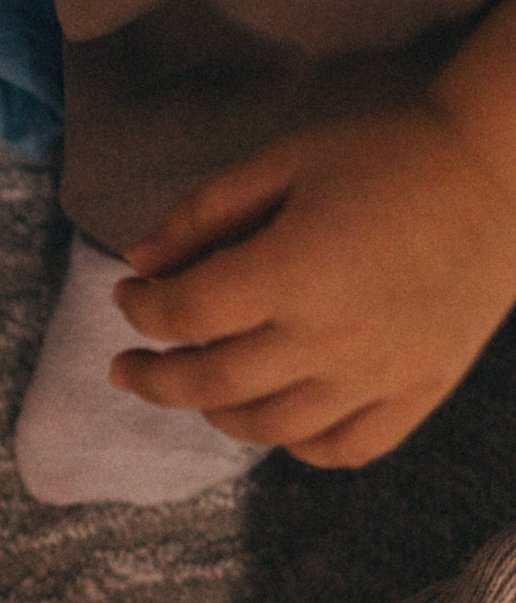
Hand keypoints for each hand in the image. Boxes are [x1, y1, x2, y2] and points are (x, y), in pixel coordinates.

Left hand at [111, 101, 515, 466]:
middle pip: (210, 383)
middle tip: (125, 368)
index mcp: (291, 271)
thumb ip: (203, 212)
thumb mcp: (284, 160)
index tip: (129, 296)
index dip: (141, 310)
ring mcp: (378, 372)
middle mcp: (329, 335)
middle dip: (152, 379)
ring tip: (194, 390)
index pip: (185, 314)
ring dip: (215, 413)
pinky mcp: (420, 390)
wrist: (503, 169)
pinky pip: (346, 448)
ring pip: (269, 428)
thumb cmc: (389, 154)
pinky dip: (300, 446)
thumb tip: (137, 261)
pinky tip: (278, 420)